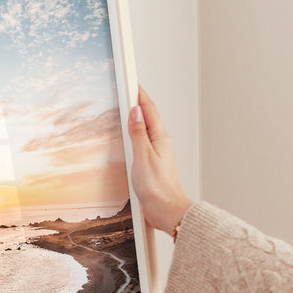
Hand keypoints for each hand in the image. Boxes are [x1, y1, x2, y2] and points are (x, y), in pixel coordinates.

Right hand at [128, 86, 193, 234]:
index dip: (139, 94)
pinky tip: (129, 136)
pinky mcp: (152, 163)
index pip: (148, 109)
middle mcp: (160, 143)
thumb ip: (138, 133)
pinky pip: (142, 142)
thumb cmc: (157, 188)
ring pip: (145, 129)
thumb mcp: (143, 157)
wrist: (166, 211)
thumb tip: (135, 111)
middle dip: (137, 101)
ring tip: (126, 106)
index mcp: (160, 138)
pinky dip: (135, 133)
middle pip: (148, 116)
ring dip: (136, 117)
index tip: (130, 81)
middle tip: (126, 88)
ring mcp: (157, 153)